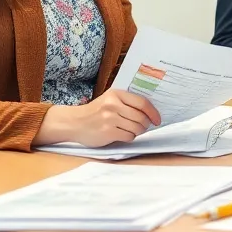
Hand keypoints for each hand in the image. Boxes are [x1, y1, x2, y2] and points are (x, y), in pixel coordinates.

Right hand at [35, 89, 161, 146]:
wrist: (74, 122)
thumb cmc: (95, 112)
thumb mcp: (109, 100)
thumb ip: (127, 102)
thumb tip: (150, 112)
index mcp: (116, 94)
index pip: (142, 103)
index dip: (153, 113)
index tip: (157, 120)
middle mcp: (113, 105)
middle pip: (141, 117)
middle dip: (145, 124)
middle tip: (142, 127)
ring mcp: (110, 119)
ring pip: (137, 128)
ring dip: (137, 132)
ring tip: (130, 130)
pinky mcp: (108, 132)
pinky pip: (129, 137)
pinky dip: (129, 137)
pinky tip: (121, 135)